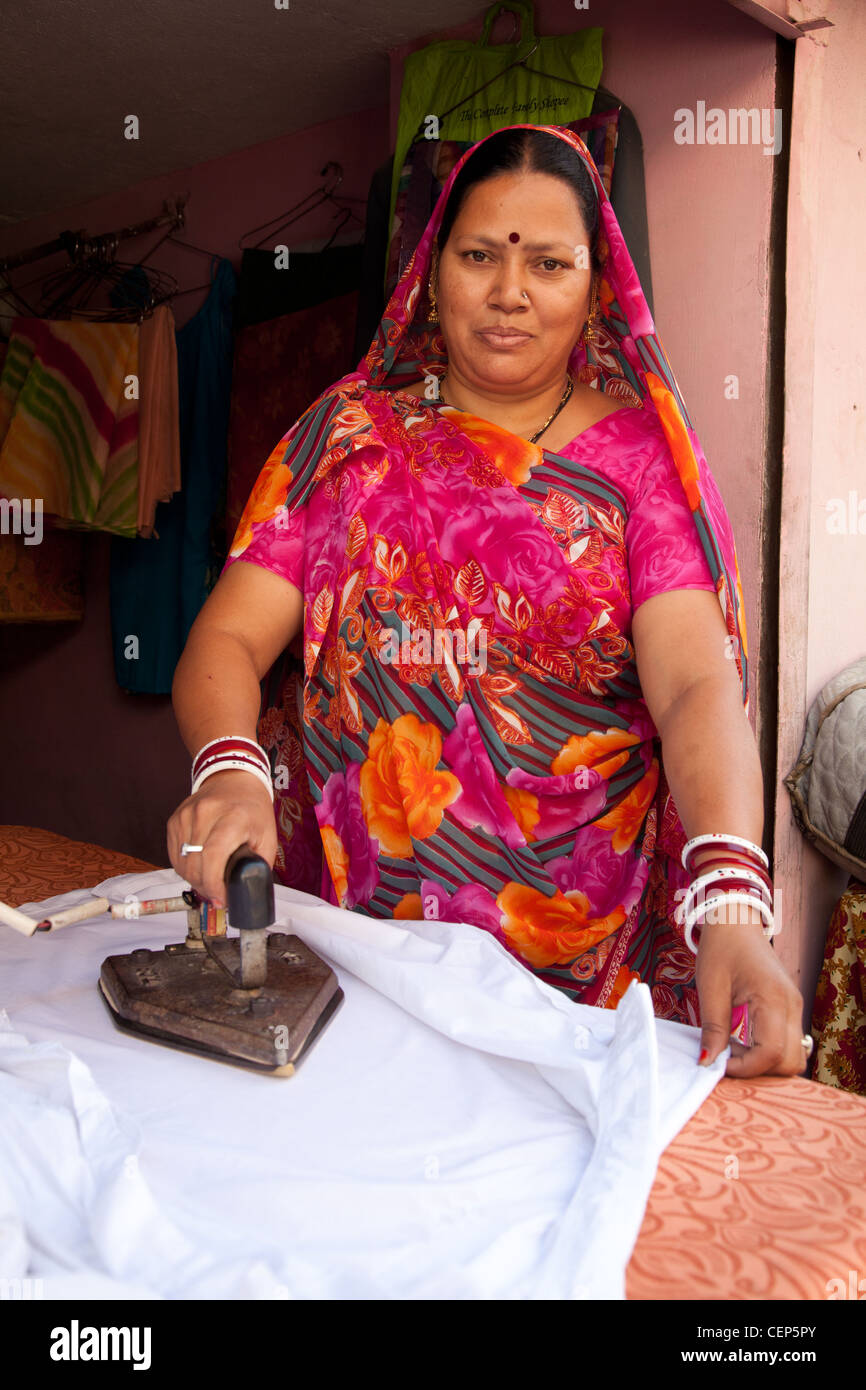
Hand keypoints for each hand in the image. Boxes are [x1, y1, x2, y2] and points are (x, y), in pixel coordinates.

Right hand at [166, 769, 277, 906]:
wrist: (233, 779)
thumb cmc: (252, 808)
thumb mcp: (267, 836)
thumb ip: (259, 865)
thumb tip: (247, 891)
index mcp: (232, 817)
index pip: (213, 857)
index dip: (214, 885)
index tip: (222, 899)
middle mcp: (205, 814)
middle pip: (195, 865)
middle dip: (206, 887)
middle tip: (218, 894)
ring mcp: (186, 816)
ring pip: (181, 864)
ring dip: (194, 879)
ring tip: (210, 880)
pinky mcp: (174, 820)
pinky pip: (174, 855)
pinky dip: (185, 867)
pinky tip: (200, 866)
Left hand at [694, 907, 806, 1077]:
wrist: (736, 922)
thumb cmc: (721, 949)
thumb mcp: (710, 988)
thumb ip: (713, 1028)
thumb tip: (708, 1062)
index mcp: (773, 998)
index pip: (771, 1052)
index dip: (746, 1067)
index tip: (721, 1063)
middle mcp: (792, 1006)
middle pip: (790, 1061)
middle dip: (759, 1069)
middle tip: (728, 1055)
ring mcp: (795, 1007)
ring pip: (794, 1055)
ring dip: (766, 1062)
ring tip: (736, 1047)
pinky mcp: (790, 1008)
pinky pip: (788, 1042)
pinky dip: (769, 1051)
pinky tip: (744, 1039)